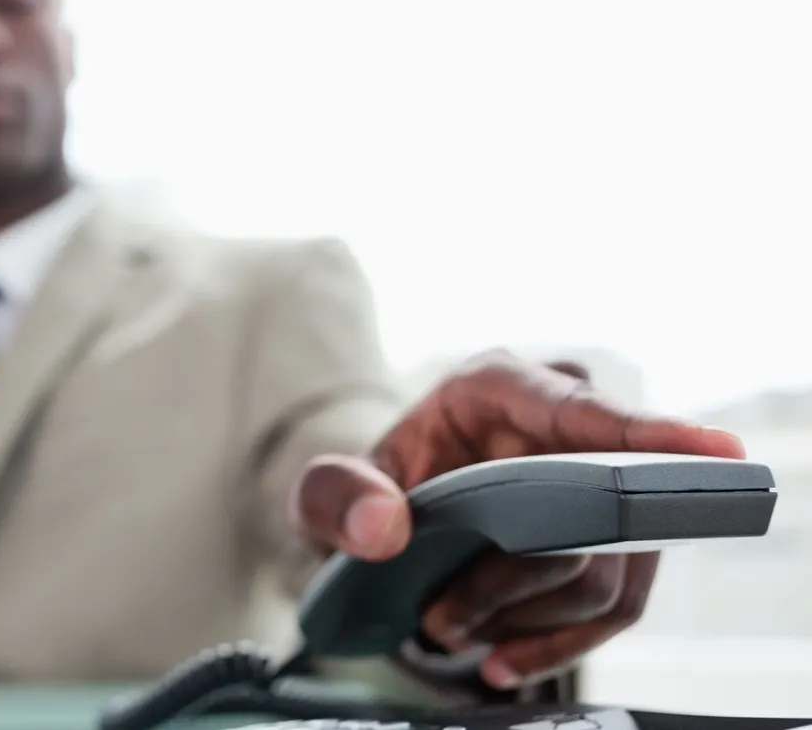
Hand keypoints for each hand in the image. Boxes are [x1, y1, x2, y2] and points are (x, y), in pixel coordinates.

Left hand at [291, 349, 744, 690]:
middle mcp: (563, 424)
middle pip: (588, 512)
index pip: (584, 411)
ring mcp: (596, 482)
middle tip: (441, 618)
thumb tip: (383, 530)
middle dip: (514, 580)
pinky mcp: (610, 540)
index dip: (651, 436)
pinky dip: (559, 644)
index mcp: (499, 385)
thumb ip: (337, 495)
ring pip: (604, 568)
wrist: (385, 509)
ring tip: (453, 631)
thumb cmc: (371, 486)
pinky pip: (615, 605)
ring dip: (530, 620)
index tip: (718, 454)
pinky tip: (503, 660)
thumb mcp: (327, 486)